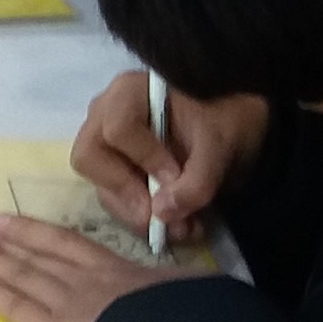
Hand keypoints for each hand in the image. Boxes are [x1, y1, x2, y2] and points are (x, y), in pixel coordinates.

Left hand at [0, 211, 184, 321]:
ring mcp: (68, 304)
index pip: (73, 246)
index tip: (12, 220)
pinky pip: (20, 310)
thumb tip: (203, 287)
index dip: (40, 233)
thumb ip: (187, 288)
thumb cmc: (191, 318)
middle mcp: (89, 281)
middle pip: (41, 255)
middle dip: (11, 240)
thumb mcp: (198, 293)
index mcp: (123, 271)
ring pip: (25, 277)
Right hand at [69, 69, 270, 246]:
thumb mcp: (219, 146)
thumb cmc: (223, 119)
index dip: (144, 159)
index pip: (117, 130)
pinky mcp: (114, 172)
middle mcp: (103, 116)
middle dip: (128, 195)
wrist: (231, 123)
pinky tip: (176, 223)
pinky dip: (143, 217)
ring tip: (181, 227)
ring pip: (101, 186)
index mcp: (127, 93)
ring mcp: (104, 145)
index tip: (175, 177)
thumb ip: (196, 180)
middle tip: (161, 217)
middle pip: (90, 160)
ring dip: (140, 215)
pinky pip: (115, 199)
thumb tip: (160, 213)